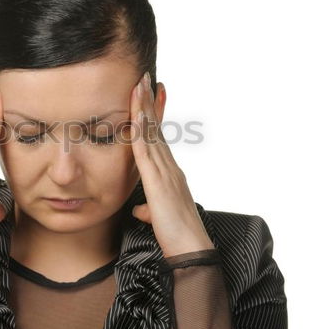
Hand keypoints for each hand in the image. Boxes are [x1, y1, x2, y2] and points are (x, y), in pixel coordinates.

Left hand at [129, 71, 214, 257]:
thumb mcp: (157, 218)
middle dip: (149, 102)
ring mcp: (166, 173)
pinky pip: (147, 153)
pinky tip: (136, 116)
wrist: (191, 250)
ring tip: (139, 85)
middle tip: (144, 78)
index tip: (148, 95)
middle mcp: (170, 168)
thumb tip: (140, 210)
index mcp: (169, 174)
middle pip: (156, 129)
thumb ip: (149, 209)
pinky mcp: (159, 183)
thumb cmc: (176, 236)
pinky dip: (142, 133)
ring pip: (152, 135)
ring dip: (144, 109)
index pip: (157, 139)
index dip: (151, 116)